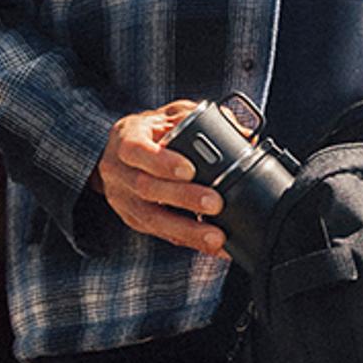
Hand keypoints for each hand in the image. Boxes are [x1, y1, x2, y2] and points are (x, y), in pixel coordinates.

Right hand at [90, 100, 224, 253]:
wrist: (119, 152)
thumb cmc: (151, 132)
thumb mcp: (170, 114)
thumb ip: (200, 118)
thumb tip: (243, 133)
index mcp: (126, 139)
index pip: (136, 150)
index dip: (161, 161)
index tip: (189, 169)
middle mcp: (118, 171)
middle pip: (146, 188)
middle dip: (183, 198)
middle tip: (215, 203)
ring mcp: (123, 199)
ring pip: (151, 218)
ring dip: (187, 230)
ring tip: (216, 237)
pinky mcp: (134, 220)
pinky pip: (161, 234)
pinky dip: (189, 241)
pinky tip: (213, 247)